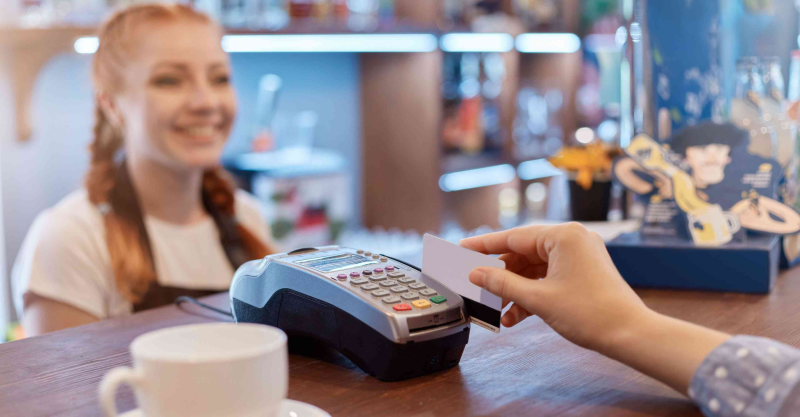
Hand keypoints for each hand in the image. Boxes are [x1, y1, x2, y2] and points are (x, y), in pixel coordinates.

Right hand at [460, 223, 650, 352]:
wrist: (630, 334)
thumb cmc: (592, 313)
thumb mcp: (538, 299)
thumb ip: (502, 284)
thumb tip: (477, 274)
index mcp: (563, 236)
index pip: (513, 237)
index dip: (484, 246)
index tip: (462, 248)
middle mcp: (572, 239)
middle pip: (524, 252)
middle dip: (502, 275)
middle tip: (478, 285)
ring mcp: (579, 255)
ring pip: (535, 268)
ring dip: (516, 289)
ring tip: (499, 310)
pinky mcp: (583, 271)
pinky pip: (548, 276)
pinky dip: (533, 293)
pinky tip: (516, 315)